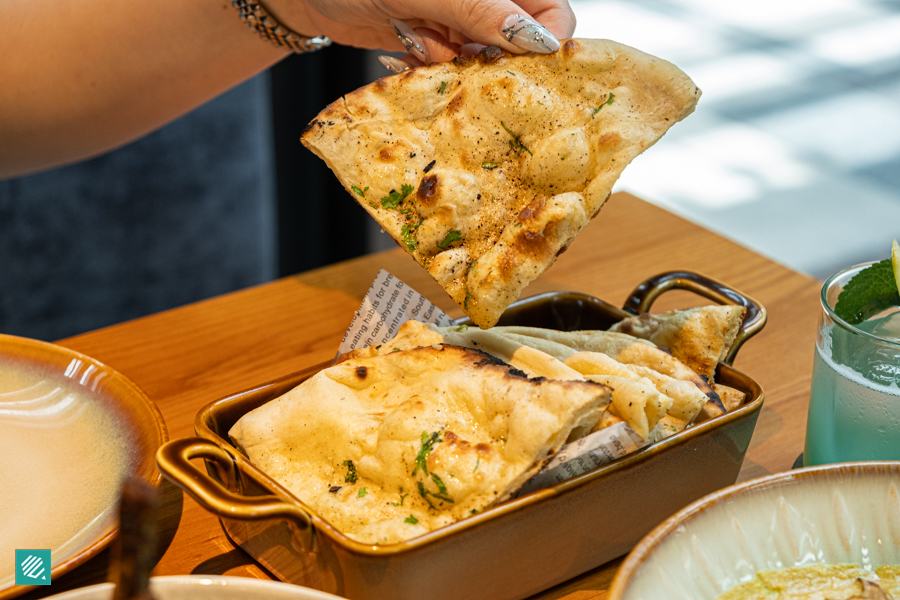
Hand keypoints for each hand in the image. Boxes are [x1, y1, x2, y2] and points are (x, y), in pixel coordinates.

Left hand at [270, 0, 575, 63]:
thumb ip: (480, 10)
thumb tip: (538, 40)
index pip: (553, 13)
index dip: (544, 44)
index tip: (513, 66)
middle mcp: (486, 1)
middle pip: (521, 47)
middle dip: (488, 62)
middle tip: (451, 55)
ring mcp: (462, 24)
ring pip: (485, 66)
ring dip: (453, 68)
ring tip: (415, 44)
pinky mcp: (437, 45)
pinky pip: (453, 73)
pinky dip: (431, 72)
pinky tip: (405, 50)